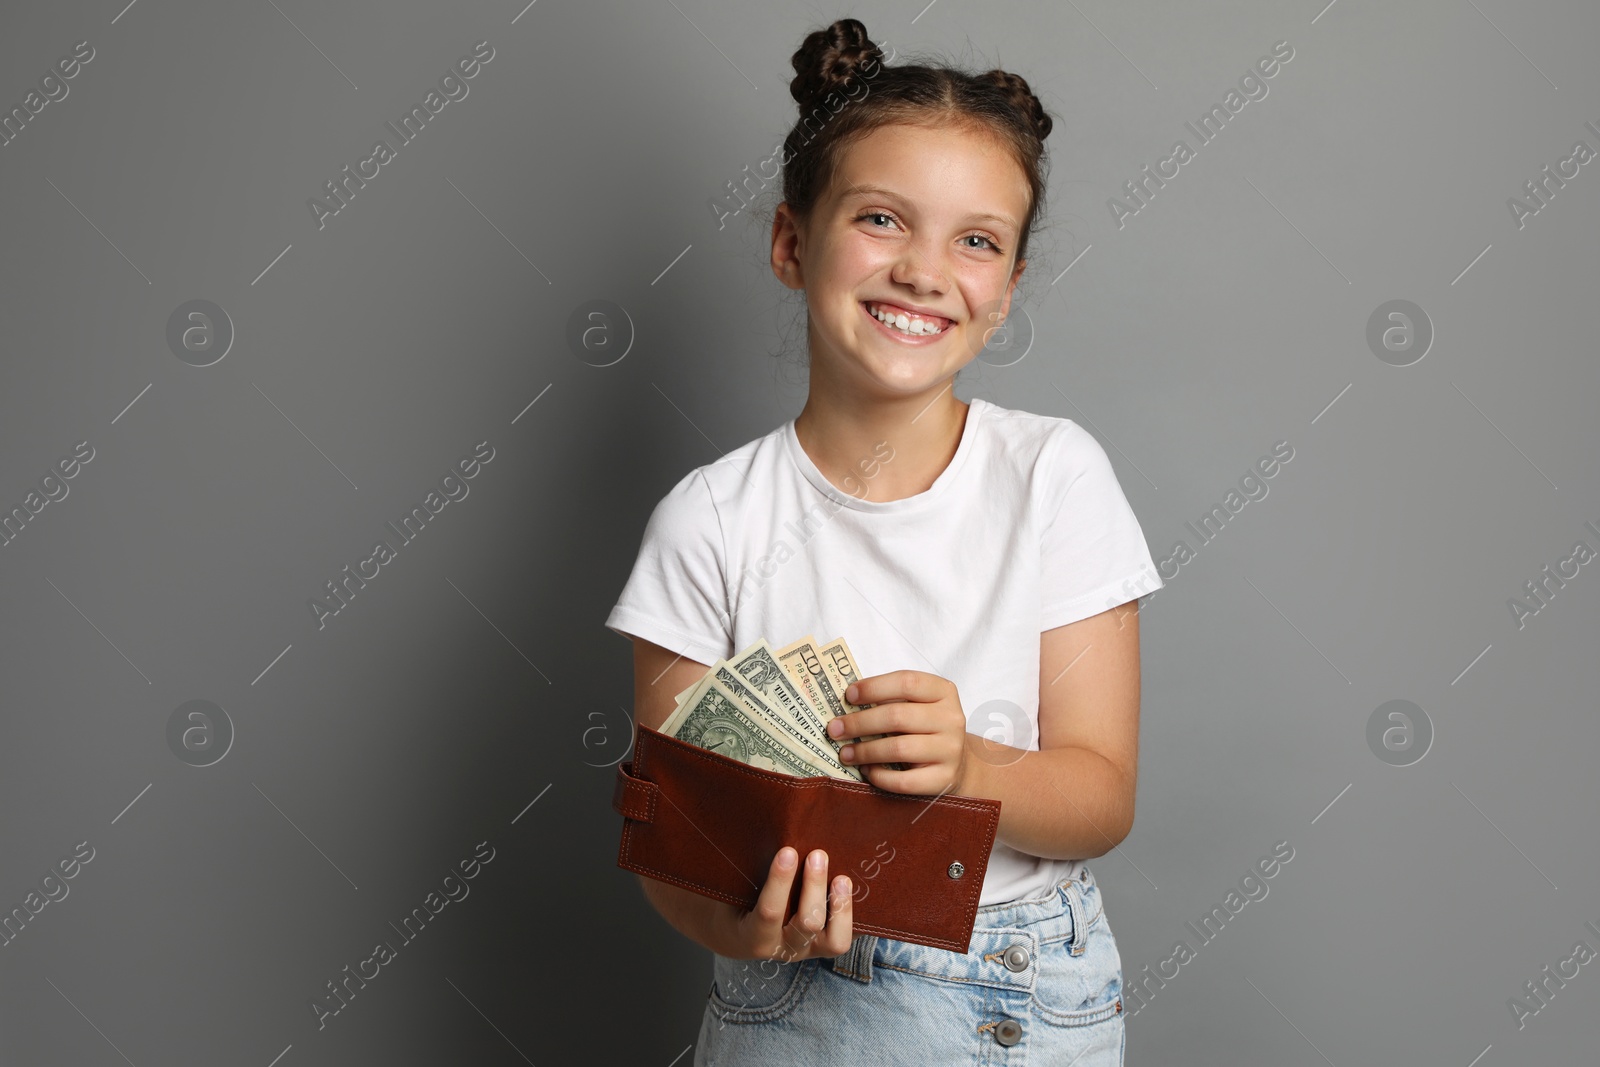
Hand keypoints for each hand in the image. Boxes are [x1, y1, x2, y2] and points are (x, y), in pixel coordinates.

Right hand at [711, 846, 853, 961]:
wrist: (736, 934)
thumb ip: (745, 871)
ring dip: (841, 906)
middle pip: (807, 923)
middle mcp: (782, 948)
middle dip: (815, 887)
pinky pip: (845, 937)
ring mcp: (807, 950)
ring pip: (834, 940)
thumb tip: (771, 830)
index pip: (769, 911)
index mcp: (752, 936)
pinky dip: (851, 916)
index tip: (788, 851)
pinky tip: (857, 891)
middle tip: (818, 854)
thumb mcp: (731, 891)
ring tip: (842, 878)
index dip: (780, 881)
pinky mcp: (823, 947)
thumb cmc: (733, 902)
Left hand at [829, 670, 970, 795]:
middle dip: (859, 723)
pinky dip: (879, 776)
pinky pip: (904, 780)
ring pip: (898, 748)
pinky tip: (866, 771)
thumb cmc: (926, 729)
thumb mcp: (917, 706)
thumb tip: (846, 707)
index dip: (874, 687)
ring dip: (864, 751)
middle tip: (834, 729)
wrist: (958, 764)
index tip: (848, 696)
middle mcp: (951, 719)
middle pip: (897, 716)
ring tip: (845, 753)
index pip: (907, 682)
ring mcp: (950, 750)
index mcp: (943, 692)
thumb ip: (890, 700)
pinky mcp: (944, 778)